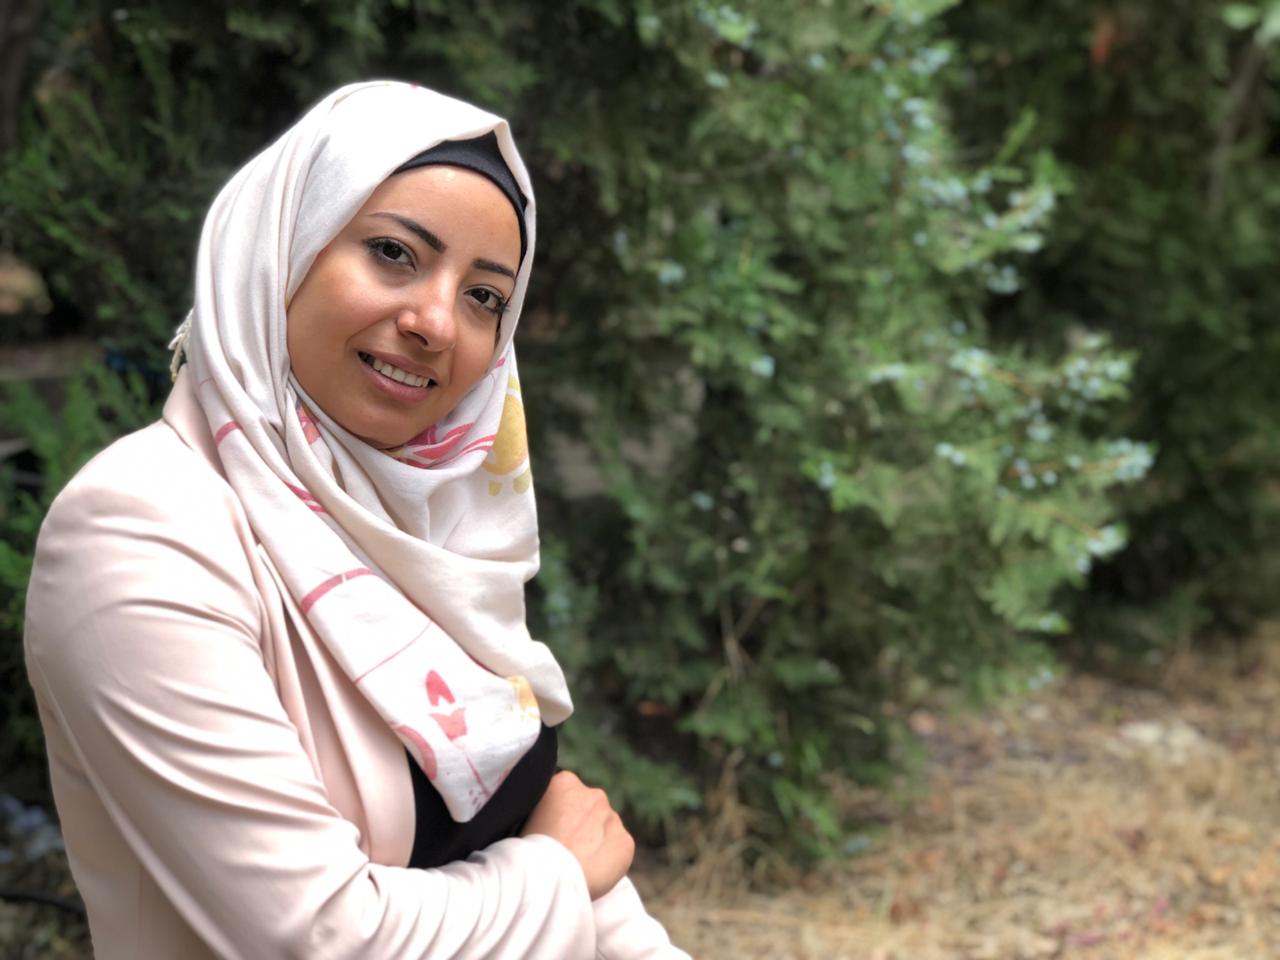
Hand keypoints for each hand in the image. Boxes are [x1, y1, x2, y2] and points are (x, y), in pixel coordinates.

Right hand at [521, 770, 634, 899]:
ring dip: (595, 841)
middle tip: (564, 850)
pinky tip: (590, 873)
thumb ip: (541, 809)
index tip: (551, 832)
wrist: (547, 879)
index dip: (558, 815)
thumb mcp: (522, 818)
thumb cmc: (525, 852)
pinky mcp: (626, 843)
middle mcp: (593, 794)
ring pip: (605, 828)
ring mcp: (612, 818)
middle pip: (588, 809)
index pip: (566, 794)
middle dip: (580, 825)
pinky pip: (618, 850)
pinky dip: (608, 860)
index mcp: (565, 782)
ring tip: (575, 865)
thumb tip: (545, 817)